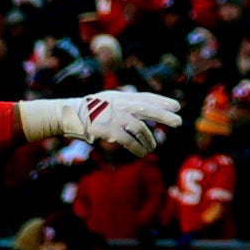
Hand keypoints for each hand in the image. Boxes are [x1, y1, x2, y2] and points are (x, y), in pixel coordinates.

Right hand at [15, 90, 183, 154]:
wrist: (70, 114)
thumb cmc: (90, 109)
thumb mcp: (109, 100)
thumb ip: (125, 103)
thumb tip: (142, 110)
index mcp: (122, 96)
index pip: (146, 97)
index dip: (162, 102)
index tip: (176, 106)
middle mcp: (121, 104)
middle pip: (148, 109)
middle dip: (164, 115)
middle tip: (179, 121)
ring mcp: (116, 117)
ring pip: (140, 129)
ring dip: (149, 140)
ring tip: (153, 147)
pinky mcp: (111, 131)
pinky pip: (130, 141)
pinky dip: (138, 148)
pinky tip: (143, 153)